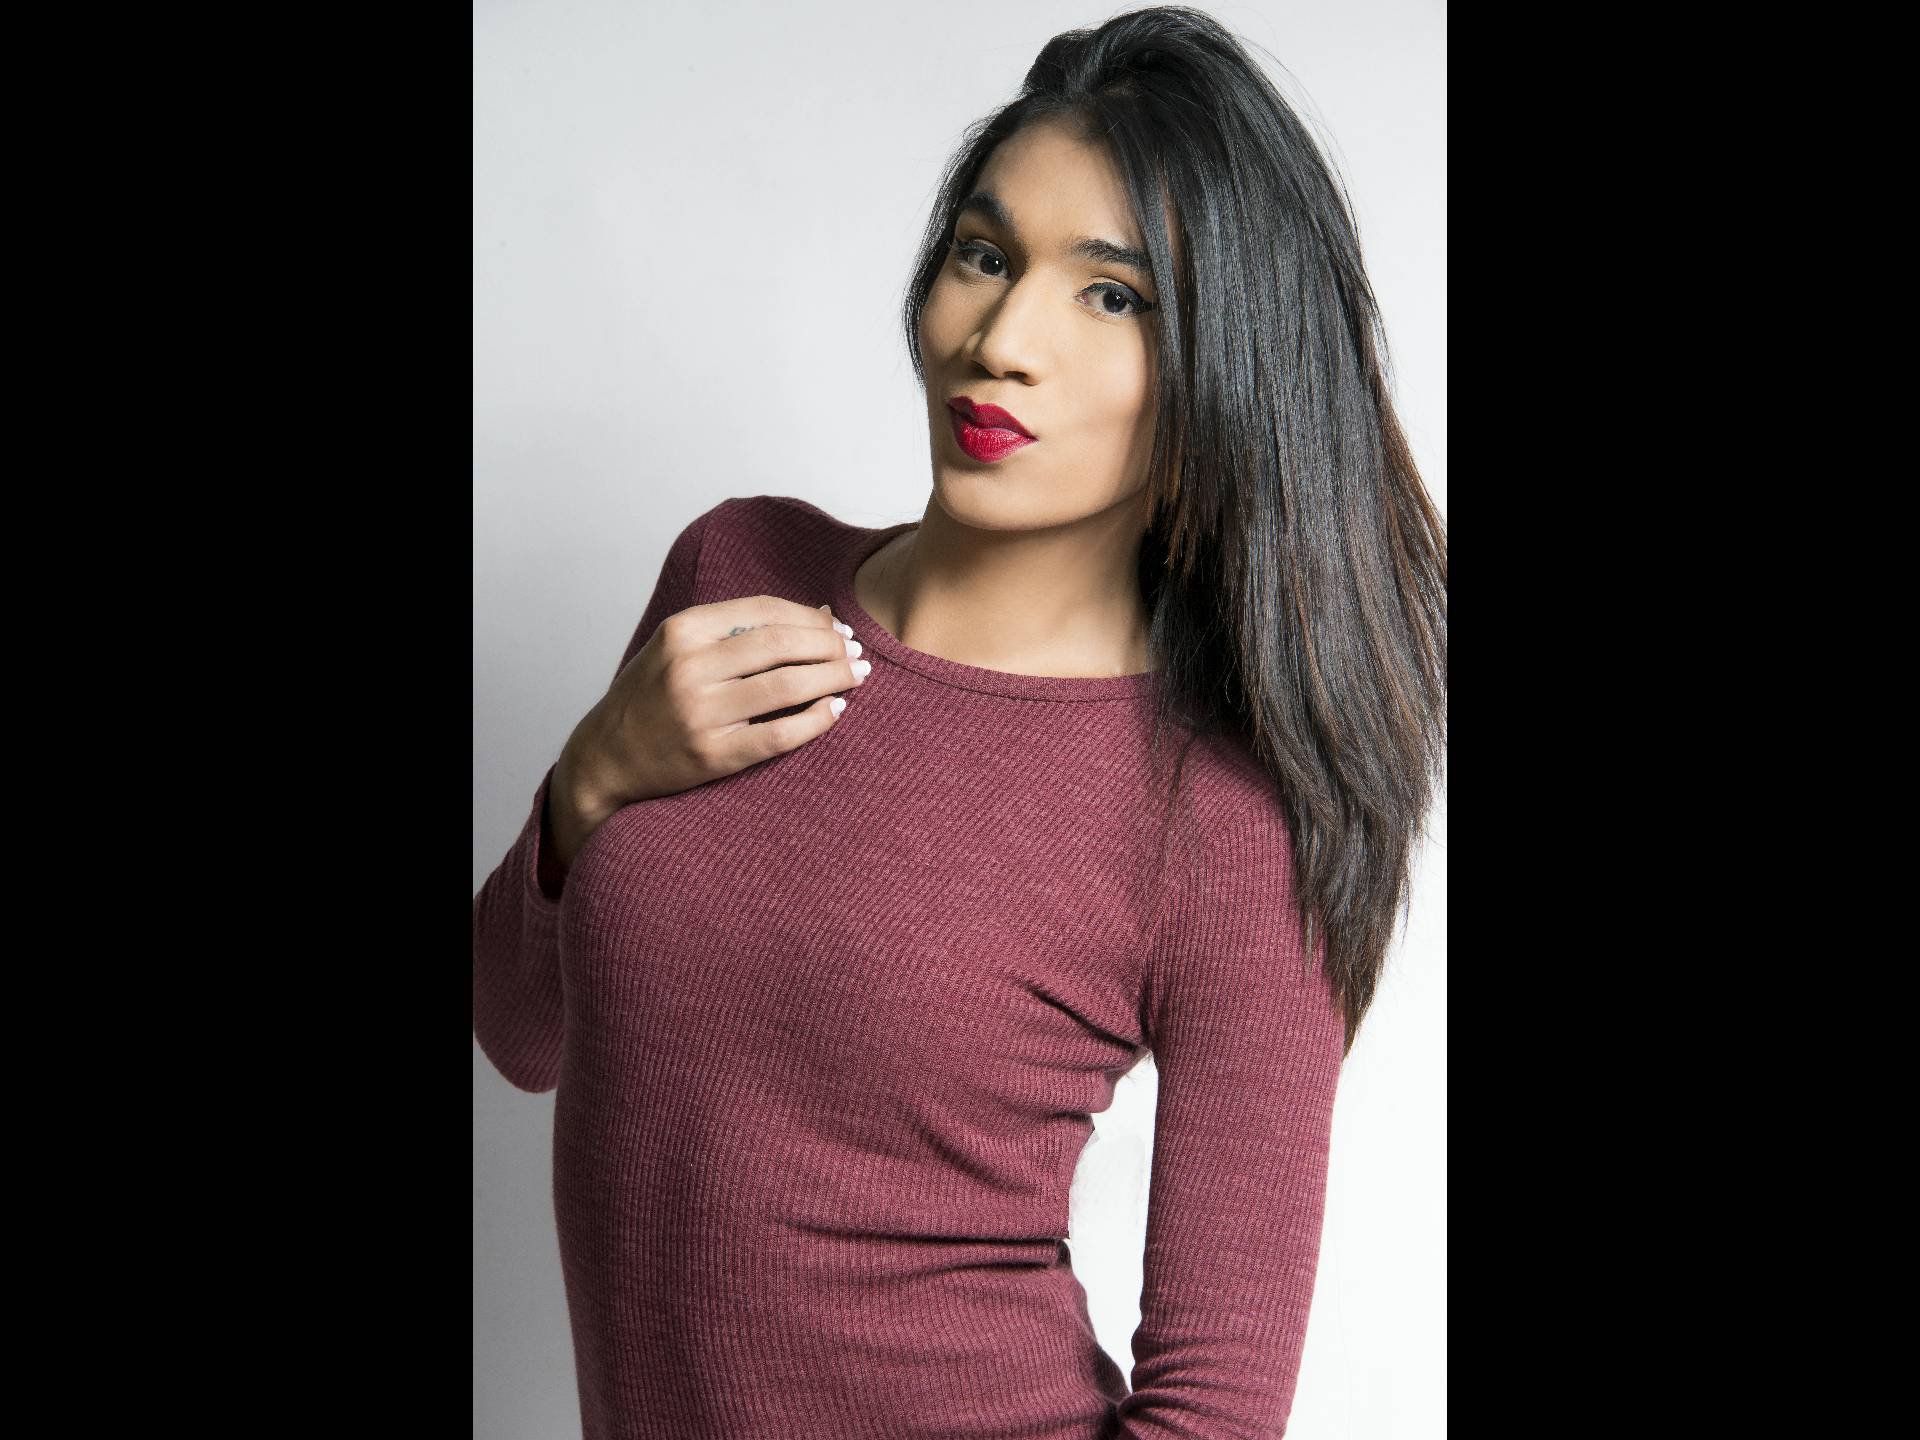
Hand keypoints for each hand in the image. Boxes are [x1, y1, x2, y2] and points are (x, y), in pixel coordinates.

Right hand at [549, 598, 866, 866]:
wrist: (606, 756)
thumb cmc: (651, 694)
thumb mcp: (679, 646)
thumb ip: (740, 628)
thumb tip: (821, 614)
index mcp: (682, 631)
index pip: (764, 611)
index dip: (810, 617)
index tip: (837, 626)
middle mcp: (689, 668)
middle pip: (781, 645)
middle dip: (830, 645)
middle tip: (856, 651)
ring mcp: (700, 714)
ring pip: (786, 686)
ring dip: (832, 677)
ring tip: (856, 675)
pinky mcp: (712, 755)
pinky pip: (779, 735)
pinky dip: (815, 720)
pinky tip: (834, 710)